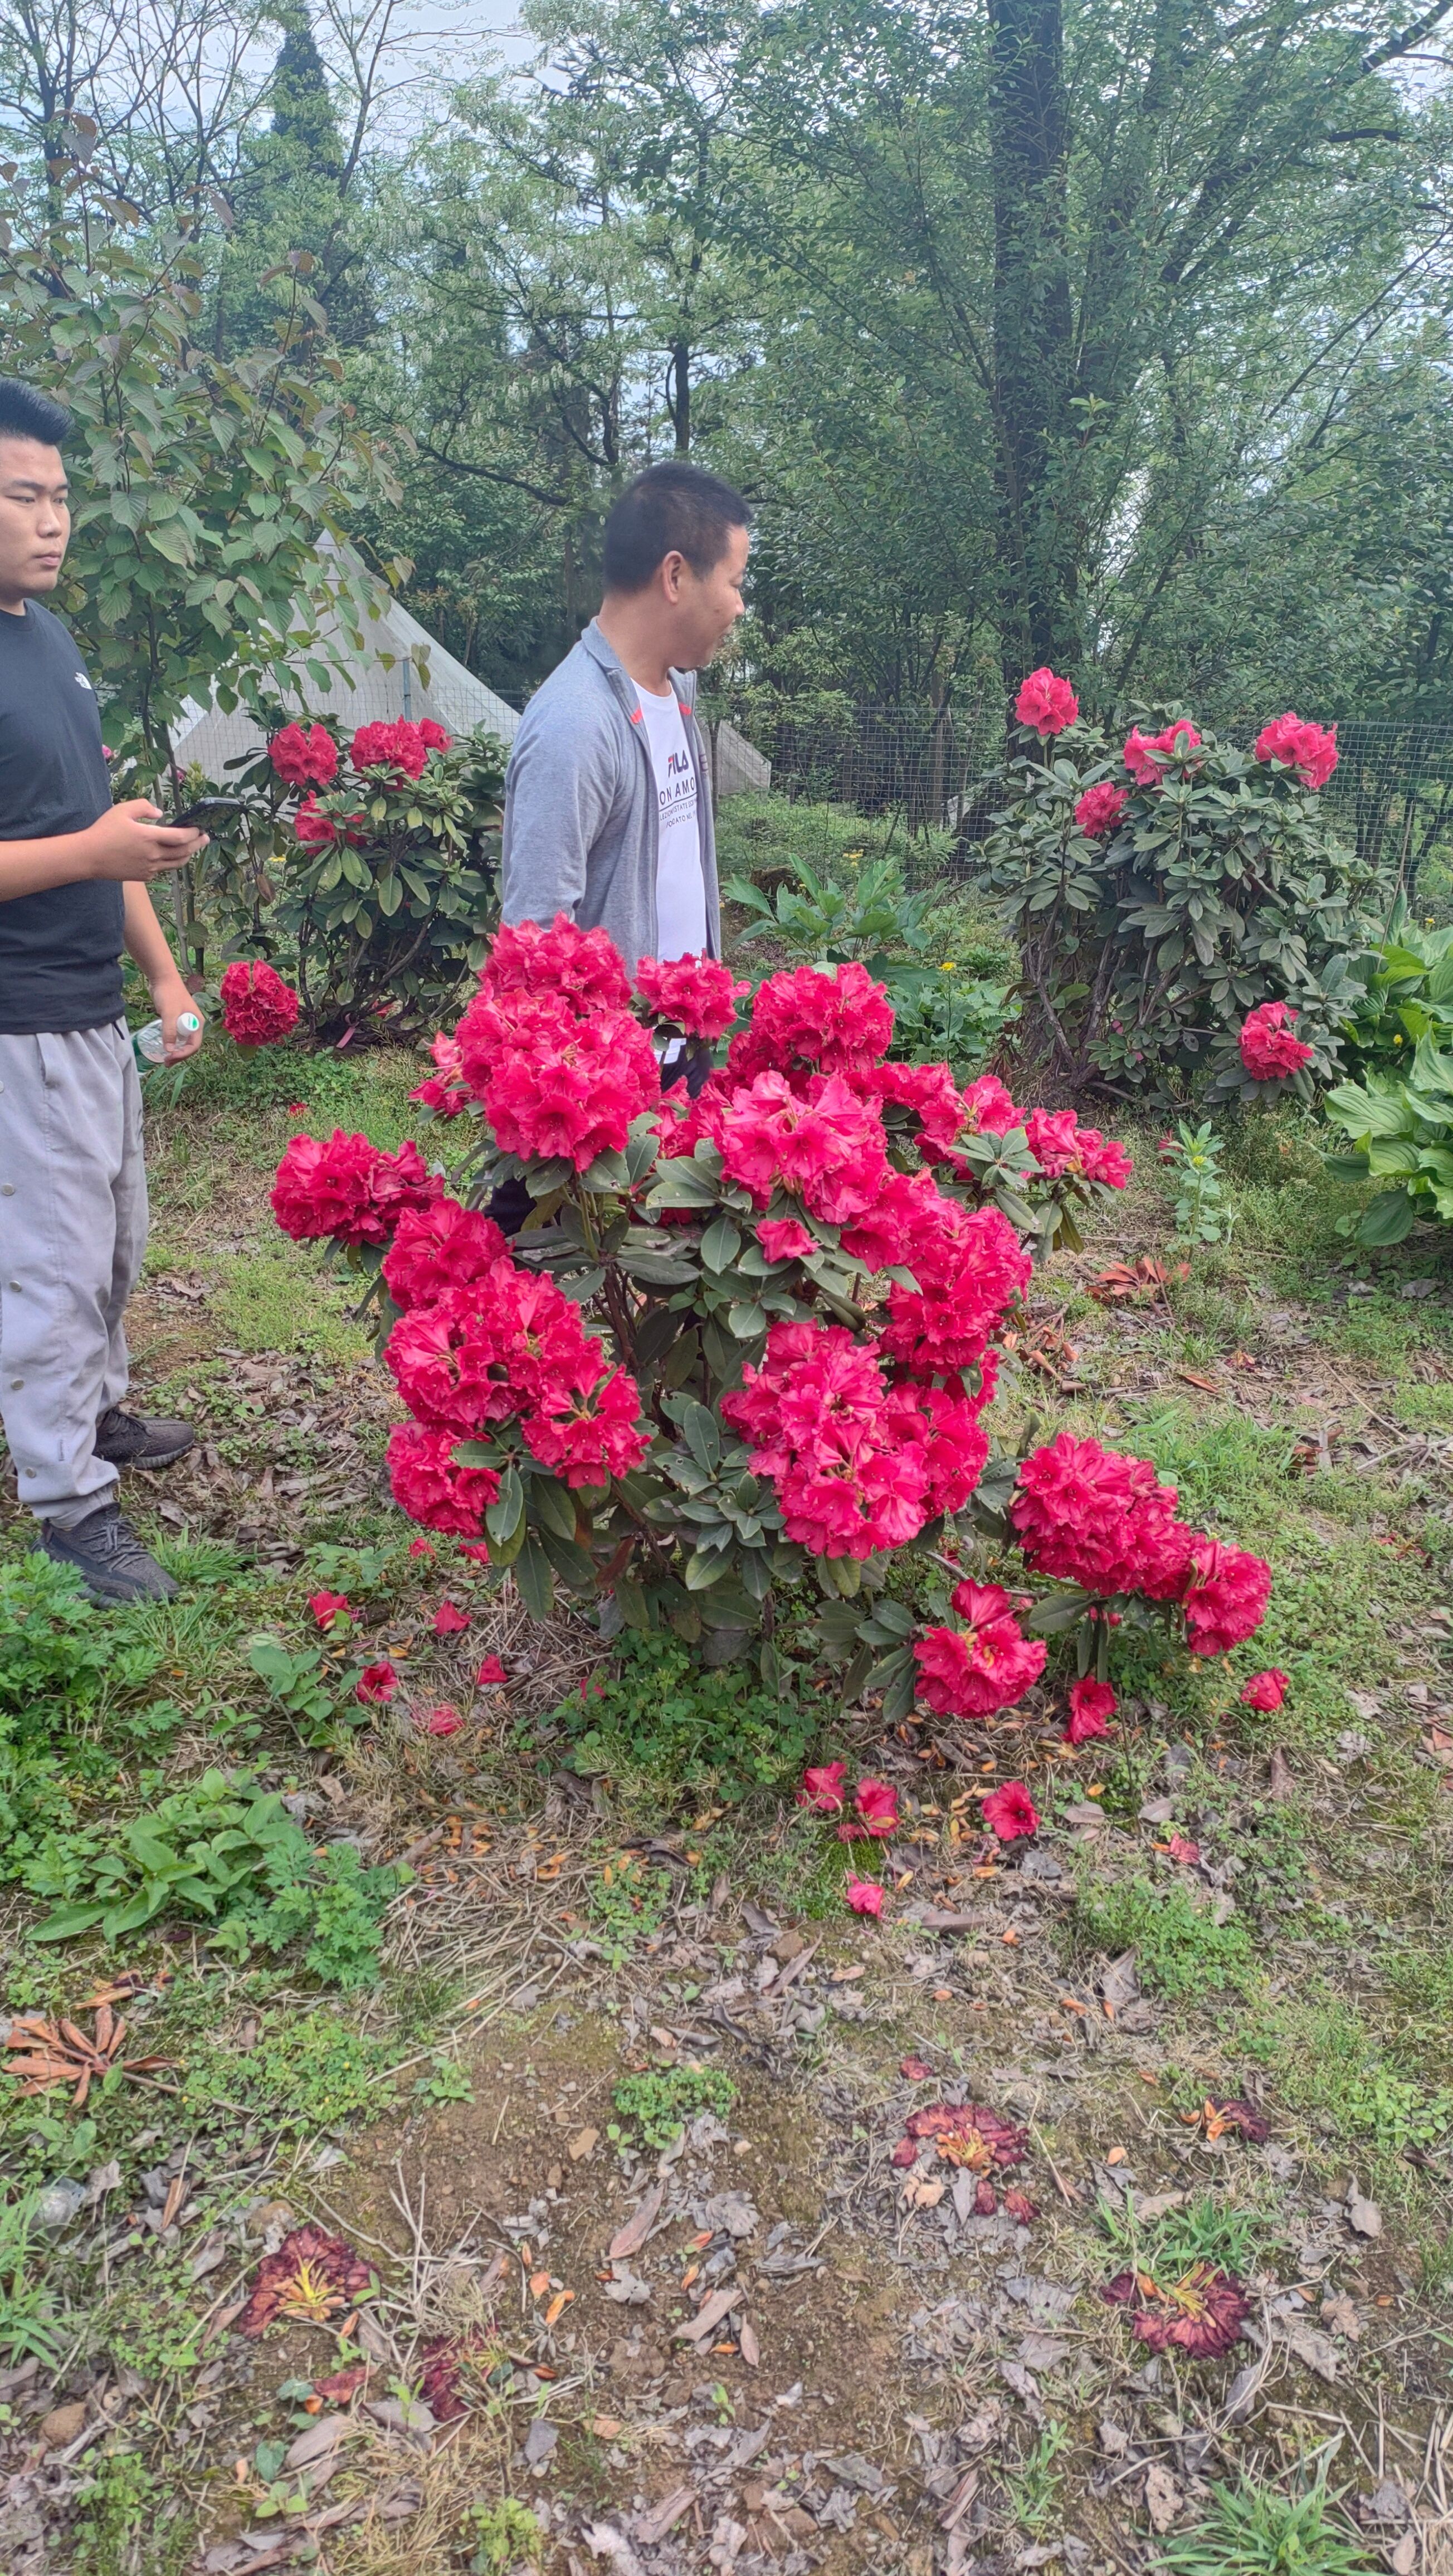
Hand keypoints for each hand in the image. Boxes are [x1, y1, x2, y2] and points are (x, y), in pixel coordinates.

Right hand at [81, 799, 207, 882]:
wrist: (89, 857)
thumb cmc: (104, 831)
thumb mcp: (122, 810)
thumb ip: (143, 807)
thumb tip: (160, 813)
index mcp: (149, 837)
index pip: (180, 837)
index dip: (193, 833)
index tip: (199, 829)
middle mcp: (153, 855)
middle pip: (184, 852)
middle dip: (197, 844)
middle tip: (205, 838)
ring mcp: (150, 868)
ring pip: (176, 864)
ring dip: (187, 855)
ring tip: (192, 848)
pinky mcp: (144, 876)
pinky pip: (162, 869)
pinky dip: (169, 862)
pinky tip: (169, 856)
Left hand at [152, 974, 204, 1062]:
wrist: (162, 978)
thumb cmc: (169, 993)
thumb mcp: (169, 1013)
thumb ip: (169, 1031)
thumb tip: (169, 1050)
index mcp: (196, 1023)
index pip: (194, 1044)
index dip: (183, 1053)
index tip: (170, 1057)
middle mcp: (192, 1024)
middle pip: (189, 1046)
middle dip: (179, 1056)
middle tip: (166, 1063)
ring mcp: (184, 1023)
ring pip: (182, 1042)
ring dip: (175, 1052)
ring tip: (164, 1059)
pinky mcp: (175, 1020)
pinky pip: (175, 1036)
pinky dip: (170, 1044)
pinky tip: (163, 1047)